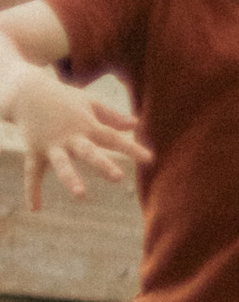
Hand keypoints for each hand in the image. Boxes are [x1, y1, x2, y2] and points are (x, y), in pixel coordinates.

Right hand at [7, 73, 136, 209]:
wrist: (27, 92)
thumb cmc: (64, 98)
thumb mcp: (90, 103)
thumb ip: (112, 116)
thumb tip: (136, 124)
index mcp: (87, 124)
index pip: (112, 138)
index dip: (131, 148)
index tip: (149, 160)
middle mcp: (70, 136)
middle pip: (88, 151)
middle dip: (102, 164)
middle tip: (118, 177)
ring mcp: (51, 145)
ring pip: (61, 163)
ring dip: (70, 178)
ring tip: (81, 194)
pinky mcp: (34, 151)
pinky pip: (32, 173)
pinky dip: (32, 191)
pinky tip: (35, 209)